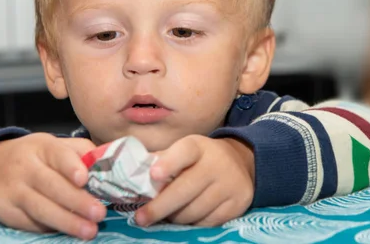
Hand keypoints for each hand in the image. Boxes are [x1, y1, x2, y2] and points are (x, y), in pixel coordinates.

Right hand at [0, 133, 106, 239]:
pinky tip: (68, 232)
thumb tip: (110, 164)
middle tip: (99, 213)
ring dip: (67, 222)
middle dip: (77, 201)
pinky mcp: (5, 212)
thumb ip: (82, 153)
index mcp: (43, 146)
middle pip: (51, 185)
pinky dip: (50, 228)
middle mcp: (25, 167)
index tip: (84, 179)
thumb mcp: (55, 146)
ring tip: (89, 230)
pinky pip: (30, 223)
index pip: (57, 154)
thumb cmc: (35, 157)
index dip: (71, 166)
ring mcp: (13, 190)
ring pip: (40, 208)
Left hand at [135, 135, 254, 226]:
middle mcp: (217, 163)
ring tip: (167, 216)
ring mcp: (230, 184)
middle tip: (141, 219)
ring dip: (175, 218)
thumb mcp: (183, 151)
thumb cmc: (200, 158)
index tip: (153, 175)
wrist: (240, 162)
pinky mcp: (239, 203)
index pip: (184, 152)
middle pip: (185, 189)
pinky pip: (208, 222)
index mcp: (198, 146)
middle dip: (160, 207)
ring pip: (194, 211)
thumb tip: (130, 173)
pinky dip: (193, 224)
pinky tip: (186, 218)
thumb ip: (160, 160)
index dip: (169, 163)